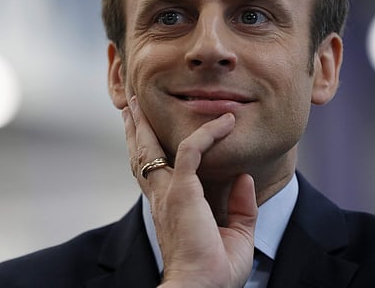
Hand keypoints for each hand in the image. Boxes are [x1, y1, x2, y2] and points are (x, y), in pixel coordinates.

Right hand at [123, 97, 256, 287]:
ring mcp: (169, 192)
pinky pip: (194, 149)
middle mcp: (161, 196)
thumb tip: (244, 178)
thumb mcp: (235, 235)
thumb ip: (239, 206)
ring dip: (144, 123)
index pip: (152, 172)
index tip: (145, 134)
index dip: (147, 150)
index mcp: (168, 207)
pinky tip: (224, 122)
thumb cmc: (214, 273)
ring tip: (137, 104)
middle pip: (141, 154)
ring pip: (152, 146)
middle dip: (134, 129)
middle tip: (129, 108)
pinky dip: (209, 133)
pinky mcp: (183, 190)